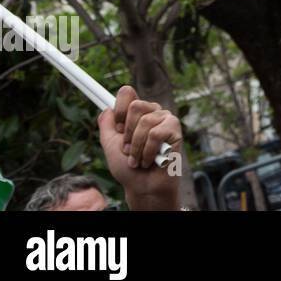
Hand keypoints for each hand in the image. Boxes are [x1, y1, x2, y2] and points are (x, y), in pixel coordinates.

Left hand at [98, 85, 181, 209]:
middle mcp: (152, 111)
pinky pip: (156, 133)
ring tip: (139, 159)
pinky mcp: (175, 129)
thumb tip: (105, 108)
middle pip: (135, 106)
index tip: (117, 127)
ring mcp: (165, 119)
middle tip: (129, 150)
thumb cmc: (128, 169)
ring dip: (137, 147)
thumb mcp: (110, 146)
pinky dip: (148, 151)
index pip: (127, 93)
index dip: (119, 108)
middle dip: (128, 134)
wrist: (143, 186)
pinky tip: (151, 160)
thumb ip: (106, 126)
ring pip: (145, 122)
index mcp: (136, 113)